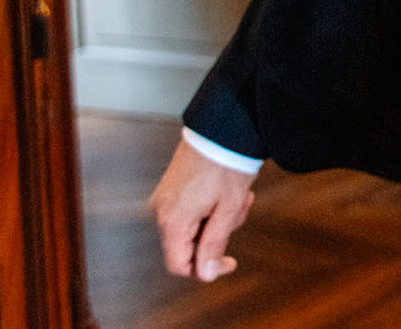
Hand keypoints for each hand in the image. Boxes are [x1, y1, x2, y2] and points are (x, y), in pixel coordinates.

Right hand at [149, 136, 258, 282]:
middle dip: (217, 234)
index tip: (229, 261)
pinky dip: (210, 207)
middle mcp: (161, 210)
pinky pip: (189, 210)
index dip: (204, 268)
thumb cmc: (227, 164)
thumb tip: (203, 275)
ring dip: (218, 218)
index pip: (178, 264)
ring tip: (238, 196)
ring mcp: (164, 198)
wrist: (223, 126)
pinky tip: (226, 191)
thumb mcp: (227, 209)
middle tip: (239, 211)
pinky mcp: (171, 187)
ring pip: (192, 227)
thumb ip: (213, 244)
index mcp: (172, 220)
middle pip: (187, 244)